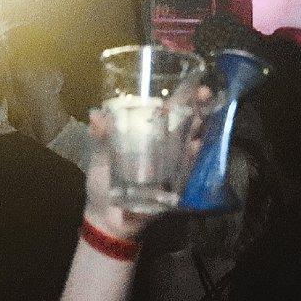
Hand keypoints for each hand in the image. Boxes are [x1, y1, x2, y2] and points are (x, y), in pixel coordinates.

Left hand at [81, 87, 212, 241]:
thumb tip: (95, 114)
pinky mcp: (175, 181)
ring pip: (189, 139)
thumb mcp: (99, 158)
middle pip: (182, 120)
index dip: (174, 95)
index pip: (161, 109)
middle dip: (195, 105)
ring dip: (198, 127)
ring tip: (204, 113)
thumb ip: (100, 138)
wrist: (108, 219)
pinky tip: (196, 146)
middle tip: (204, 92)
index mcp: (142, 134)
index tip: (185, 81)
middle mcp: (160, 144)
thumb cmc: (101, 184)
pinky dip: (192, 156)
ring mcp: (170, 162)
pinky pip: (188, 166)